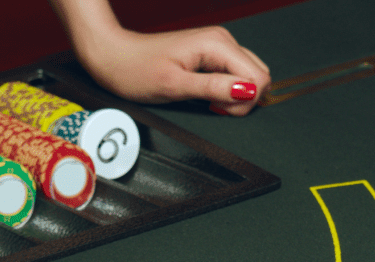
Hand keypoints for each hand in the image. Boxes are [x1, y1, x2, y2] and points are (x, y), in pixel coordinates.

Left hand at [76, 25, 270, 115]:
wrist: (115, 57)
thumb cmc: (137, 71)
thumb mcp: (174, 85)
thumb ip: (213, 88)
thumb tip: (248, 91)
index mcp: (218, 44)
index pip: (258, 78)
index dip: (244, 101)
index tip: (217, 108)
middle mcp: (223, 41)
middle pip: (259, 76)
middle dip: (243, 99)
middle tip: (212, 106)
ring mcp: (219, 46)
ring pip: (249, 76)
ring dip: (235, 96)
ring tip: (208, 101)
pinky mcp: (212, 55)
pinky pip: (235, 75)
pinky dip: (226, 91)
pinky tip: (207, 95)